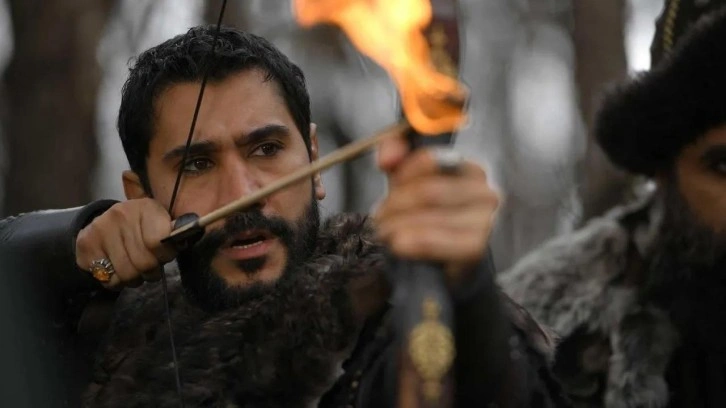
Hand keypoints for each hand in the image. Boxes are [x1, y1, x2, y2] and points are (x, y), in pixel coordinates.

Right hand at [75, 198, 176, 289]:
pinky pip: (108, 279)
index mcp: (146, 207)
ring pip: (127, 274)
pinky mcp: (86, 244)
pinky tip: (118, 269)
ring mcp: (101, 228)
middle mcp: (121, 214)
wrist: (104, 222)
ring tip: (136, 270)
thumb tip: (192, 229)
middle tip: (151, 267)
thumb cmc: (142, 227)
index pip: (159, 242)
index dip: (165, 255)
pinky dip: (116, 282)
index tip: (165, 255)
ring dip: (135, 279)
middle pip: (144, 263)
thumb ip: (176, 229)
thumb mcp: (161, 222)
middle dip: (151, 271)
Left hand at [373, 133, 498, 285]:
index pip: (430, 160)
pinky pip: (436, 240)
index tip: (389, 186)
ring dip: (397, 225)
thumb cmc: (426, 216)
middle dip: (395, 205)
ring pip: (429, 215)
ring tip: (383, 232)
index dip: (402, 173)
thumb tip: (387, 160)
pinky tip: (398, 245)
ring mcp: (484, 220)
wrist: (444, 266)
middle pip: (427, 191)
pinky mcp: (475, 247)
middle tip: (379, 216)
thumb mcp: (408, 179)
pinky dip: (412, 242)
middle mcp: (484, 192)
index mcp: (470, 170)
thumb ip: (395, 152)